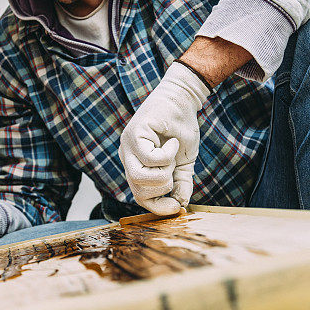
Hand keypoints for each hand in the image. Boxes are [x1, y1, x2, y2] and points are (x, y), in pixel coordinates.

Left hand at [118, 61, 209, 214]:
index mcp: (136, 166)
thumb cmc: (180, 130)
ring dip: (164, 172)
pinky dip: (166, 154)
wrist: (183, 101)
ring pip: (140, 178)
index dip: (158, 207)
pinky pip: (149, 158)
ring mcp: (128, 145)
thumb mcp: (183, 163)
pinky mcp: (134, 134)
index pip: (140, 197)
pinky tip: (171, 142)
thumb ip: (181, 184)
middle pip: (139, 191)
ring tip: (171, 155)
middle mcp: (127, 157)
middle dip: (163, 187)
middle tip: (174, 169)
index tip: (177, 207)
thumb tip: (181, 206)